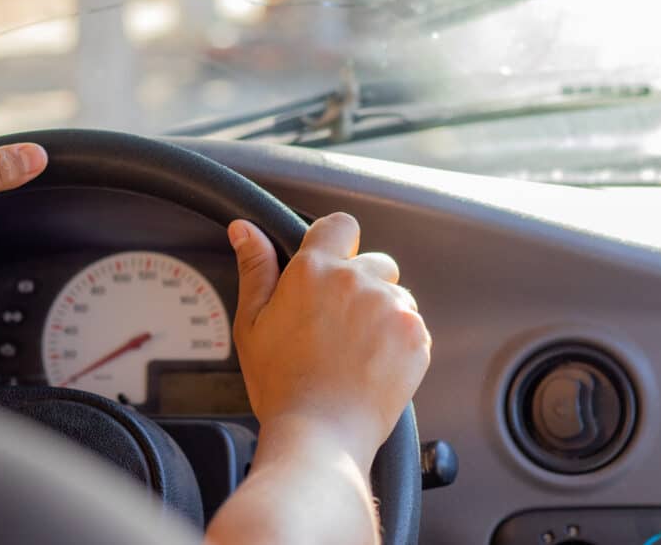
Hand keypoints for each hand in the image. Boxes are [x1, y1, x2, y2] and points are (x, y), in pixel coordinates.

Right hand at [227, 212, 430, 469]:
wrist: (321, 434)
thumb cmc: (282, 384)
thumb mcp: (253, 324)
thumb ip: (256, 269)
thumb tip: (245, 229)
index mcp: (314, 270)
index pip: (340, 226)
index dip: (336, 242)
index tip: (331, 267)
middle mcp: (357, 280)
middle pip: (374, 262)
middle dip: (361, 285)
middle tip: (337, 326)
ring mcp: (390, 307)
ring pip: (395, 295)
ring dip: (381, 313)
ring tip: (355, 351)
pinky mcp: (415, 335)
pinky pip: (411, 324)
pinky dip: (398, 341)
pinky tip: (373, 365)